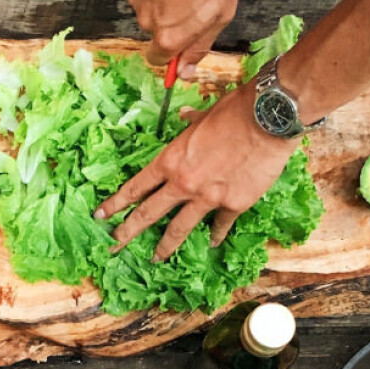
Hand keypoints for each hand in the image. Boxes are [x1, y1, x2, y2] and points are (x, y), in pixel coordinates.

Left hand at [95, 82, 297, 261]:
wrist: (268, 119)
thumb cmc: (234, 110)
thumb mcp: (204, 115)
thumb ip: (190, 123)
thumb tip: (183, 118)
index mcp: (171, 161)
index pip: (136, 187)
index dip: (116, 203)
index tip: (101, 215)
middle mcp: (183, 183)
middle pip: (148, 214)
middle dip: (128, 232)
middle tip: (114, 246)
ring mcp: (207, 198)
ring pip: (179, 229)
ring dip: (165, 246)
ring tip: (155, 258)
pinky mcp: (233, 205)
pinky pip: (220, 225)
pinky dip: (216, 235)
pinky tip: (211, 242)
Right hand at [121, 0, 245, 78]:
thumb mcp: (222, 12)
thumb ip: (201, 45)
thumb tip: (186, 70)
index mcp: (169, 36)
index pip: (159, 59)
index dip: (172, 51)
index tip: (182, 42)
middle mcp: (146, 20)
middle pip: (156, 30)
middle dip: (171, 19)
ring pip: (148, 5)